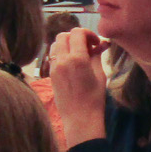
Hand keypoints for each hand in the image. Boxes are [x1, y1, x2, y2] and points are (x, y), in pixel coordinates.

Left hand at [47, 28, 109, 142]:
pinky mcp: (50, 74)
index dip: (88, 34)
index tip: (95, 43)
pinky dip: (61, 53)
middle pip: (64, 35)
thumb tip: (100, 44)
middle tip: (87, 46)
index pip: (77, 33)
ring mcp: (54, 67)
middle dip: (76, 37)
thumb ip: (97, 56)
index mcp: (77, 59)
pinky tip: (71, 62)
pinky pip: (53, 56)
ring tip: (78, 53)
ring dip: (67, 44)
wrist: (80, 118)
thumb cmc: (94, 98)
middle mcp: (63, 60)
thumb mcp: (100, 75)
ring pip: (56, 44)